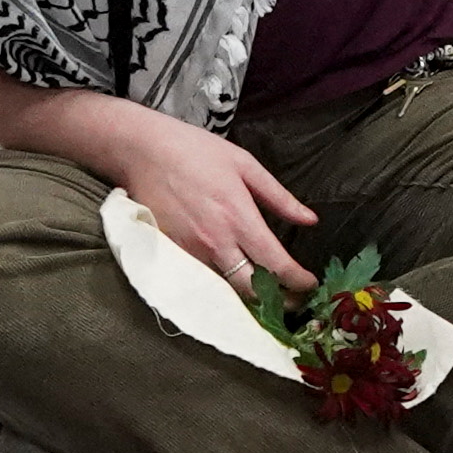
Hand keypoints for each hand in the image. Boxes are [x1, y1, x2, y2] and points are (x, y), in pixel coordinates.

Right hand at [93, 102, 311, 285]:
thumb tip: (310, 220)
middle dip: (278, 300)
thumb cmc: (196, 152)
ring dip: (250, 294)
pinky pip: (203, 279)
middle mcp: (215, 242)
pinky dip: (222, 284)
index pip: (276, 265)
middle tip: (293, 298)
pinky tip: (233, 278)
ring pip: (226, 289)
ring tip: (268, 291)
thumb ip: (279, 197)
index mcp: (238, 217)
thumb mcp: (245, 164)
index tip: (310, 284)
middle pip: (252, 290)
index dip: (298, 281)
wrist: (143, 151)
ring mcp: (191, 252)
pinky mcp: (172, 255)